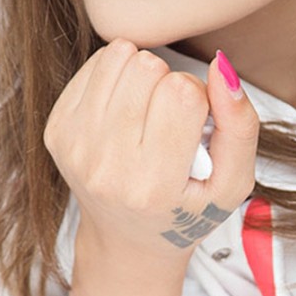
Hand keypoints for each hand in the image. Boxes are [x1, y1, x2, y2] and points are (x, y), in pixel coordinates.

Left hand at [42, 38, 259, 264]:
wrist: (127, 240)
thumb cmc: (187, 209)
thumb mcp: (232, 184)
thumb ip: (240, 126)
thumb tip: (219, 66)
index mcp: (153, 186)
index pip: (183, 92)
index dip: (199, 97)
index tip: (195, 125)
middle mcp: (106, 167)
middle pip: (148, 67)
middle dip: (168, 82)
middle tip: (169, 120)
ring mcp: (75, 147)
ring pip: (119, 55)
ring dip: (141, 74)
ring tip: (147, 111)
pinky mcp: (56, 129)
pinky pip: (95, 63)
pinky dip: (116, 77)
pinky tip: (124, 111)